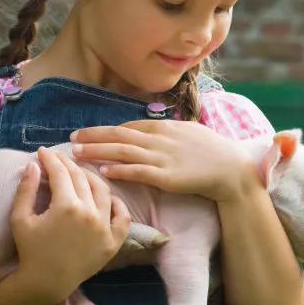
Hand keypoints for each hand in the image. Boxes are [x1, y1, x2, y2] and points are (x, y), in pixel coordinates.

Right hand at [9, 146, 131, 302]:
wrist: (46, 282)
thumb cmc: (29, 250)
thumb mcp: (20, 218)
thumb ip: (26, 189)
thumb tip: (33, 163)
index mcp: (66, 206)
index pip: (61, 173)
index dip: (51, 159)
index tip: (44, 152)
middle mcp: (90, 213)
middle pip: (82, 178)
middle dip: (68, 164)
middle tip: (59, 158)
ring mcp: (105, 227)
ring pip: (104, 192)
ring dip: (92, 178)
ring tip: (80, 173)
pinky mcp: (114, 242)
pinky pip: (123, 217)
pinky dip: (118, 204)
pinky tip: (108, 198)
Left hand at [69, 119, 254, 201]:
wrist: (232, 170)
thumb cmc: (213, 152)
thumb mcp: (190, 132)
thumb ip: (168, 131)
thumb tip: (151, 130)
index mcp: (165, 127)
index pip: (128, 126)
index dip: (104, 129)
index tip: (86, 132)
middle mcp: (160, 139)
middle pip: (119, 135)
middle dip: (93, 136)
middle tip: (71, 139)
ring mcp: (163, 157)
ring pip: (123, 151)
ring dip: (98, 151)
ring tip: (78, 153)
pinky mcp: (167, 177)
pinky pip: (138, 172)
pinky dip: (119, 170)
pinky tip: (103, 171)